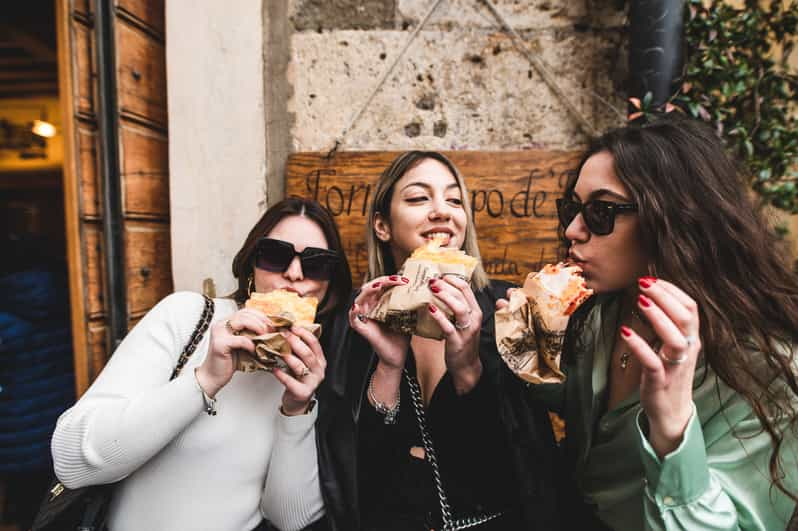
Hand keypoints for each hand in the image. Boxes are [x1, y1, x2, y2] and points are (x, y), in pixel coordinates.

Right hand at [197, 308, 269, 396]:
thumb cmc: (229, 361)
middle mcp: (221, 324)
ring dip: (258, 329)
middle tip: (272, 331)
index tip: (272, 325)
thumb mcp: (244, 344)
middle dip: (262, 322)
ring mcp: (219, 332)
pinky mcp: (220, 344)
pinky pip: (241, 339)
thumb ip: (253, 334)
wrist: (214, 376)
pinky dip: (251, 344)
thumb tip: (272, 330)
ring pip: (243, 321)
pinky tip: (254, 350)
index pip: (246, 311)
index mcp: (226, 322)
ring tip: (265, 338)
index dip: (261, 316)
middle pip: (246, 314)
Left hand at [273, 325, 326, 415]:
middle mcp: (319, 370)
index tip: (292, 327)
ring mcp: (312, 382)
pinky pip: (291, 381)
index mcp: (320, 360)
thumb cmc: (299, 379)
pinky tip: (274, 369)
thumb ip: (298, 350)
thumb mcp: (303, 363)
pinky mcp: (302, 392)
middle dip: (293, 342)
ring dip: (287, 356)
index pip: (314, 343)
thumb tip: (285, 331)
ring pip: (299, 366)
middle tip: (281, 335)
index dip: (303, 333)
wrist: (299, 401)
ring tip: (277, 349)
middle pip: (307, 353)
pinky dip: (281, 374)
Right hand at [349, 276, 410, 369]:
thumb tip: (421, 290)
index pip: (381, 285)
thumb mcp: (406, 316)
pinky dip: (353, 312)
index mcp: (379, 302)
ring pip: (360, 298)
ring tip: (379, 286)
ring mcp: (364, 317)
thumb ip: (408, 303)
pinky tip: (357, 307)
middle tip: (397, 279)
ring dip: (368, 290)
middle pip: (370, 287)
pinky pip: (353, 319)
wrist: (397, 356)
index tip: (405, 279)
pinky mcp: (361, 328)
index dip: (391, 279)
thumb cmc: (400, 336)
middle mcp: (370, 307)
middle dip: (383, 280)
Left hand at [427, 275, 483, 392]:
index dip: (452, 278)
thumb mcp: (463, 321)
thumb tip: (439, 290)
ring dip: (445, 296)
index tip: (439, 275)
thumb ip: (456, 307)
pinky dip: (438, 316)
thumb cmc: (461, 340)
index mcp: (476, 311)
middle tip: (431, 280)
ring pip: (459, 308)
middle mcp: (474, 318)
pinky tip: (429, 308)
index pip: (466, 288)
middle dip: (446, 284)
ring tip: (432, 289)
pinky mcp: (457, 341)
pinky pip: (448, 326)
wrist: (466, 366)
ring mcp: (467, 330)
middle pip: (462, 295)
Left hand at [621, 278, 701, 457]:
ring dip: (657, 317)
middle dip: (665, 296)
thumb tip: (649, 294)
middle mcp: (688, 350)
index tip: (652, 278)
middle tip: (643, 283)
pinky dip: (640, 346)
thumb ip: (665, 323)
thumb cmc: (668, 373)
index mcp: (691, 339)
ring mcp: (675, 367)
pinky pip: (653, 362)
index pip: (691, 308)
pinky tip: (625, 332)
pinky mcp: (659, 382)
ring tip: (640, 301)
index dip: (673, 290)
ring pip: (675, 339)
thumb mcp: (671, 345)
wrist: (671, 411)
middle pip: (686, 318)